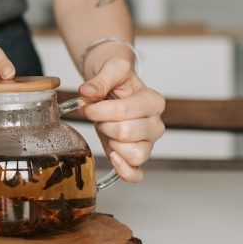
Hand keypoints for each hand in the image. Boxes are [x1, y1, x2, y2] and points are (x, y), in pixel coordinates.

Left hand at [79, 56, 165, 182]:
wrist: (115, 88)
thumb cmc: (118, 80)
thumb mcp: (111, 69)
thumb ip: (100, 80)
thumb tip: (87, 92)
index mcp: (153, 101)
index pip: (124, 111)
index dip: (99, 110)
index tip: (88, 105)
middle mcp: (155, 124)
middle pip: (126, 132)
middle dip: (104, 124)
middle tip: (99, 117)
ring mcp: (148, 143)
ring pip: (135, 154)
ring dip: (113, 143)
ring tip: (108, 131)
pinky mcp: (137, 157)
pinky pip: (136, 174)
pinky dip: (124, 170)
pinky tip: (113, 157)